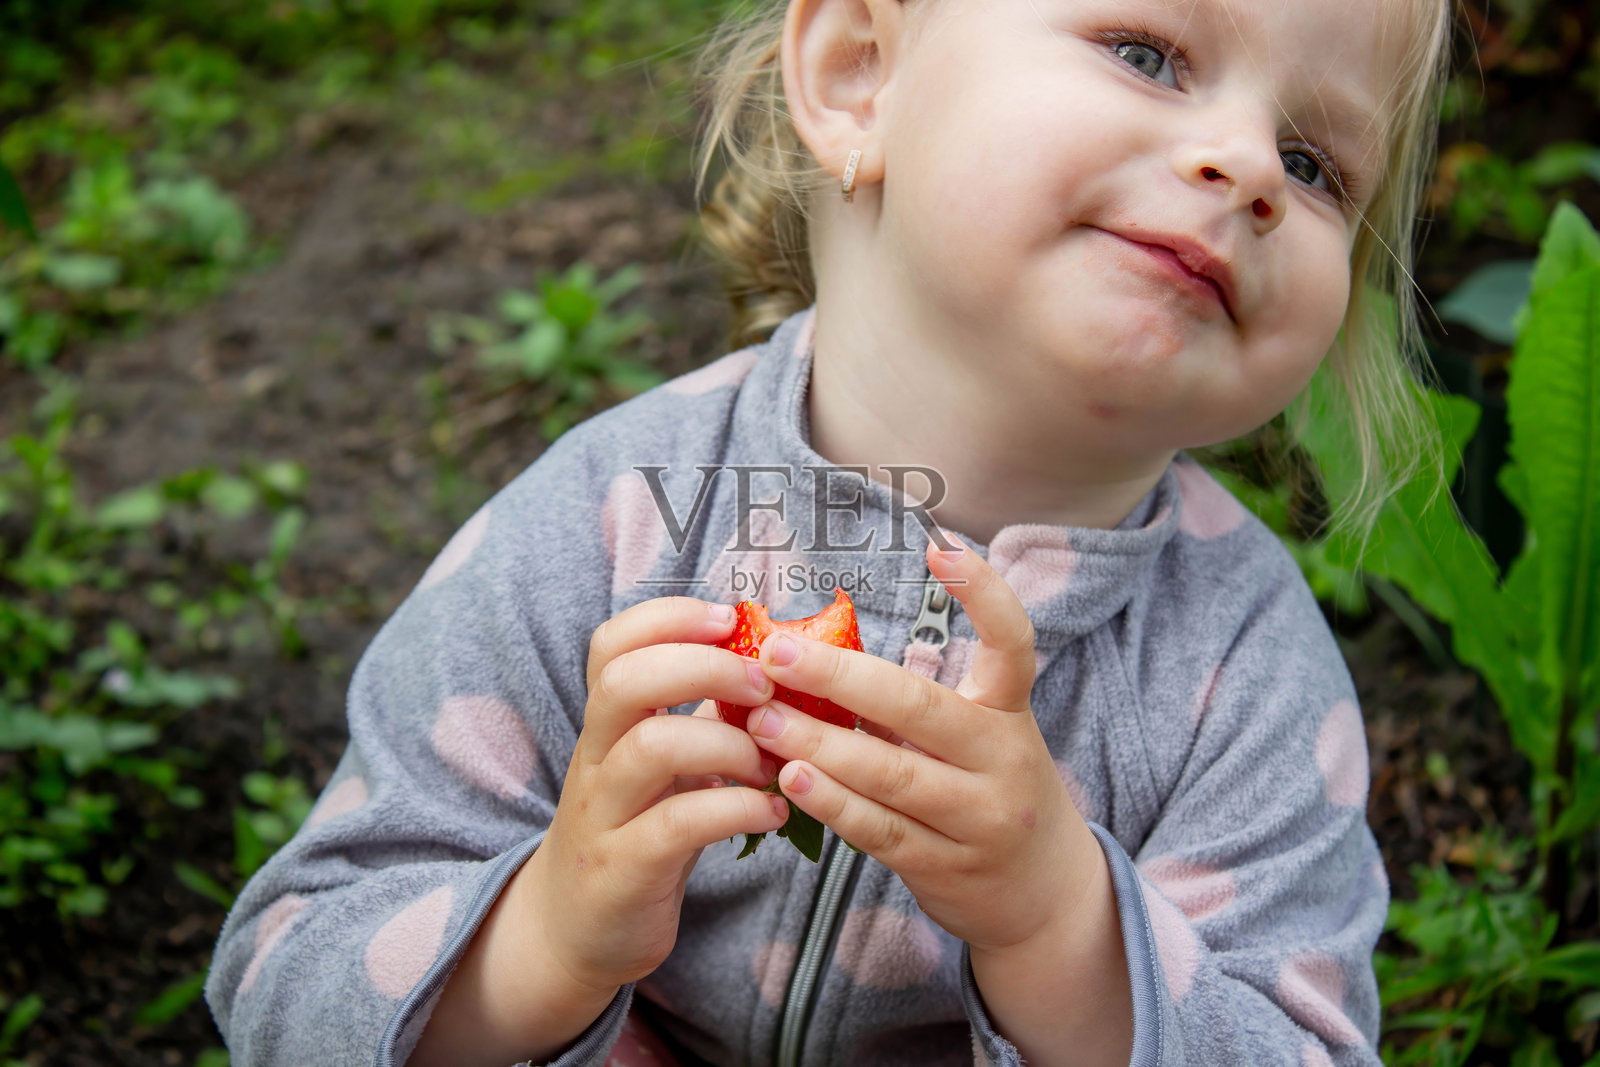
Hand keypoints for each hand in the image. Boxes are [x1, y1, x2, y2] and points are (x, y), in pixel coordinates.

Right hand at [522, 596, 788, 998]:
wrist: (577, 931)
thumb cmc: (637, 831)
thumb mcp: (664, 766)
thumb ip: (704, 716)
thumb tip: (772, 663)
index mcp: (608, 723)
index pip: (613, 644)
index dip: (670, 618)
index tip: (730, 621)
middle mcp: (596, 758)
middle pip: (625, 681)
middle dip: (704, 667)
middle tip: (763, 686)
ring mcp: (604, 814)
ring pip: (652, 748)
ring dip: (729, 743)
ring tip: (771, 764)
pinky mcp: (623, 869)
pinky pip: (678, 824)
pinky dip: (736, 809)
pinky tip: (771, 813)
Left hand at [742, 537, 1101, 952]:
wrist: (1044, 896)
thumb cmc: (991, 792)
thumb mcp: (979, 739)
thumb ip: (916, 705)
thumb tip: (816, 656)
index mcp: (1010, 713)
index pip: (1014, 644)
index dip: (985, 594)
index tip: (941, 547)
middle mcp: (1002, 760)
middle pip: (920, 708)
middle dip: (840, 676)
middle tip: (774, 651)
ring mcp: (978, 819)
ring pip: (891, 775)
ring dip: (818, 743)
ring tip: (760, 718)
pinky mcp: (946, 868)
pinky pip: (880, 830)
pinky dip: (832, 803)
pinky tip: (790, 778)